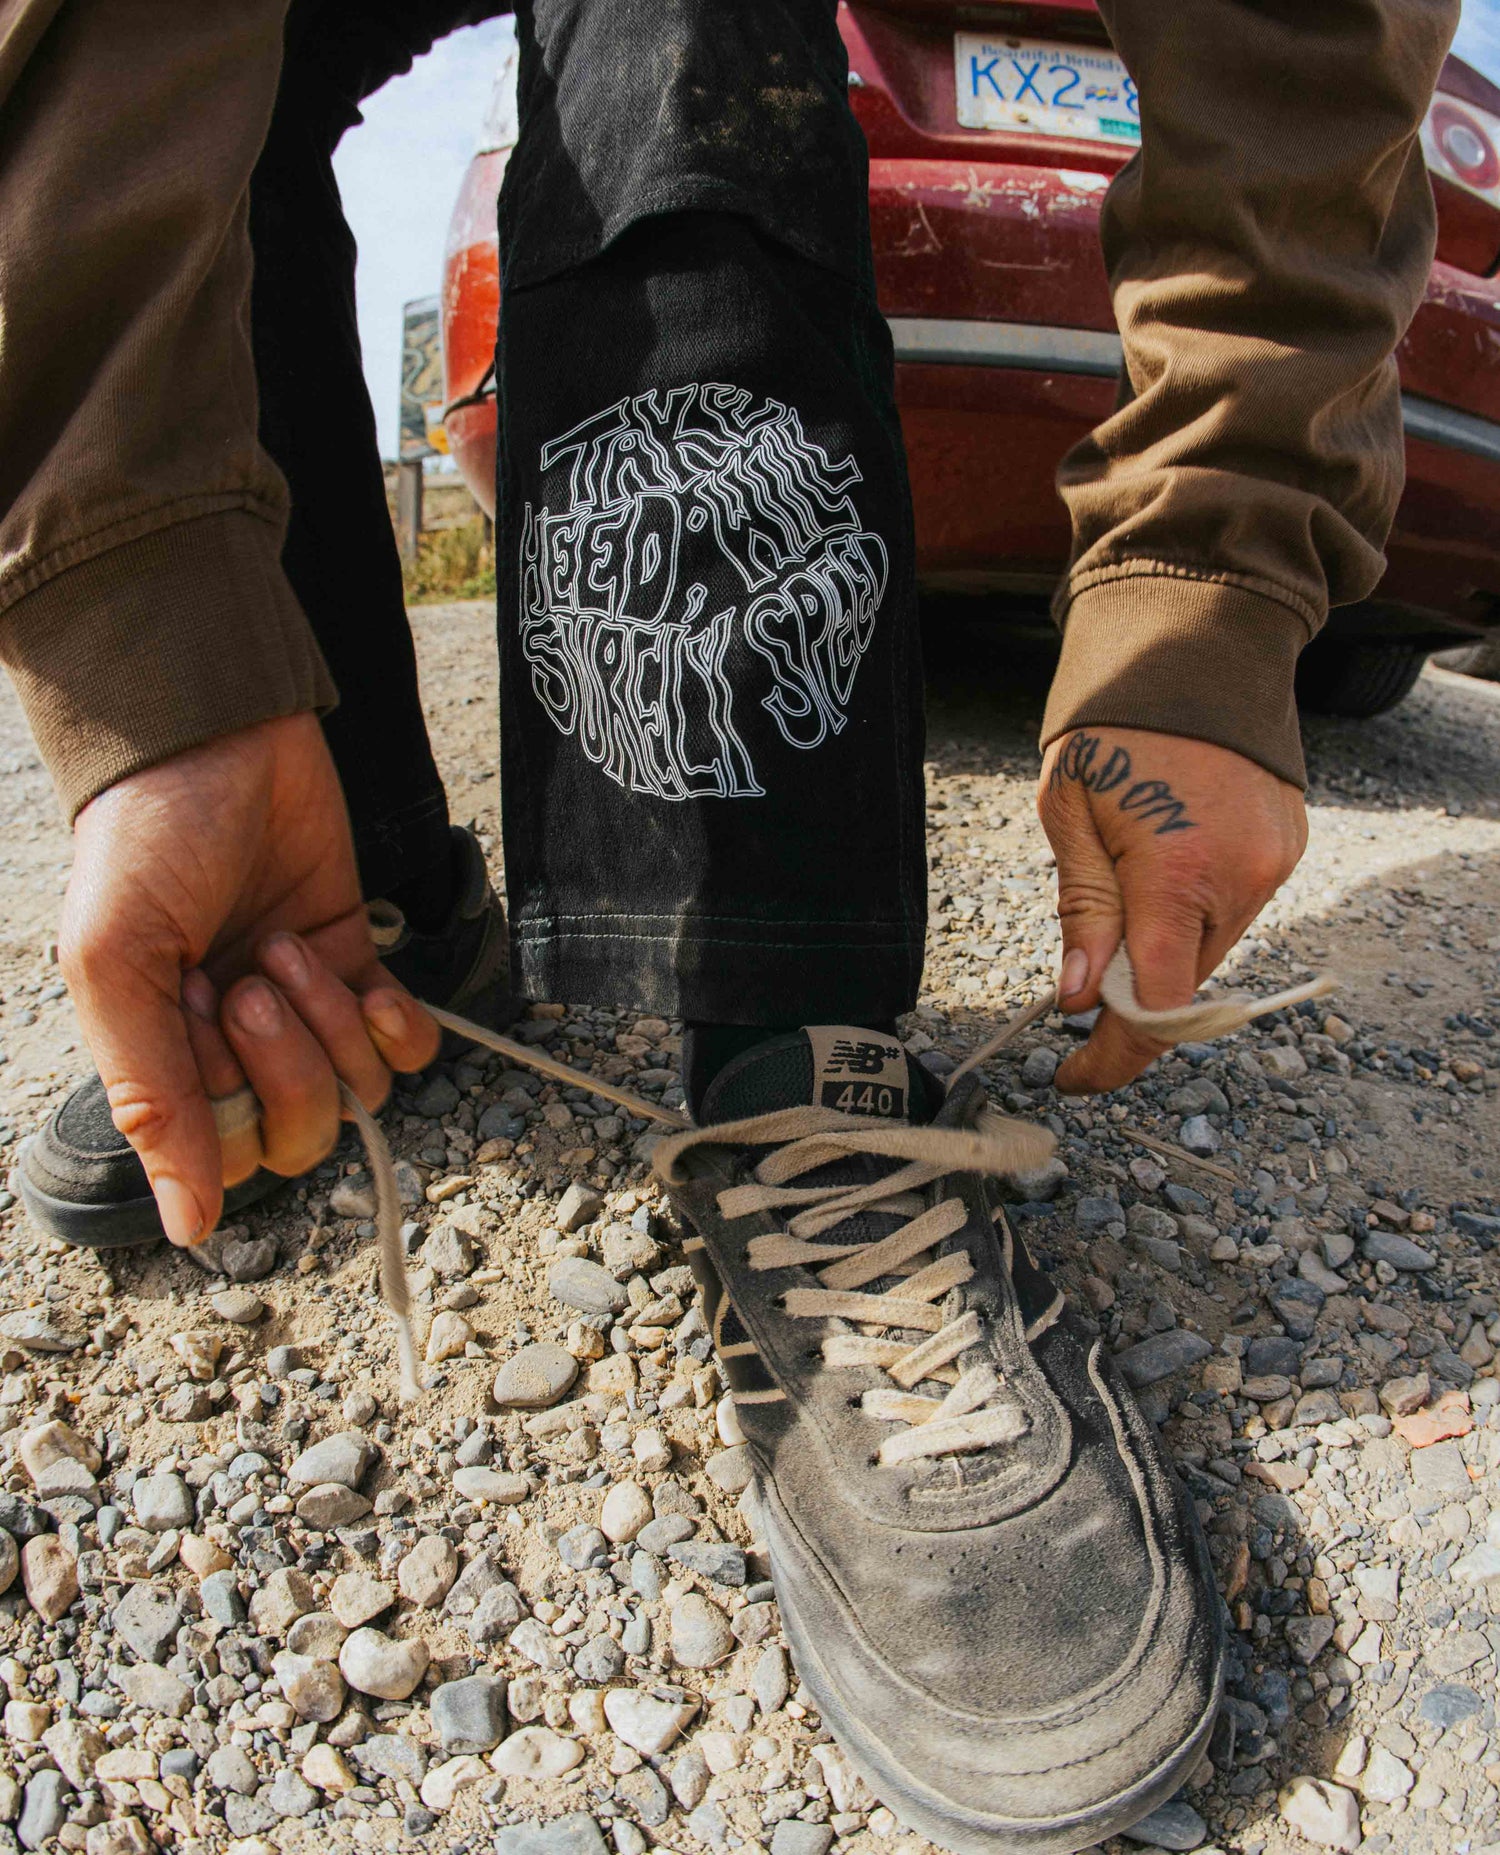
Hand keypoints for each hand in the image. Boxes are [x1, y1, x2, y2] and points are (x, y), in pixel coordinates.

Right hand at [59, 713, 438, 1245]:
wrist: (213, 738)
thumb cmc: (141, 844)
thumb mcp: (117, 968)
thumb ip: (152, 1099)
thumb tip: (191, 1229)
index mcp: (164, 1059)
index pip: (225, 1154)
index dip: (229, 1106)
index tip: (198, 1015)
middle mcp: (234, 1048)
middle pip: (301, 1135)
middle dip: (288, 1067)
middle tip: (250, 981)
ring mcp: (302, 1007)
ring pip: (356, 1092)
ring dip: (330, 1024)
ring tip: (285, 945)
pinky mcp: (357, 962)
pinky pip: (402, 1044)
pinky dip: (393, 1023)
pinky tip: (365, 981)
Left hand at [1037, 727, 1305, 1092]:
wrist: (1194, 640)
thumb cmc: (1113, 721)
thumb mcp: (1068, 814)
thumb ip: (1083, 912)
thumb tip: (1077, 999)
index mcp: (1178, 873)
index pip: (1154, 1008)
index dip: (1112, 1058)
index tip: (1073, 1078)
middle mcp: (1242, 878)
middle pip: (1181, 986)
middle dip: (1128, 1000)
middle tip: (1078, 985)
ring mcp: (1274, 864)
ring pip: (1208, 953)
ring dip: (1161, 955)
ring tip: (1122, 894)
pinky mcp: (1287, 847)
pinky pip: (1234, 912)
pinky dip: (1192, 917)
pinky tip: (1162, 871)